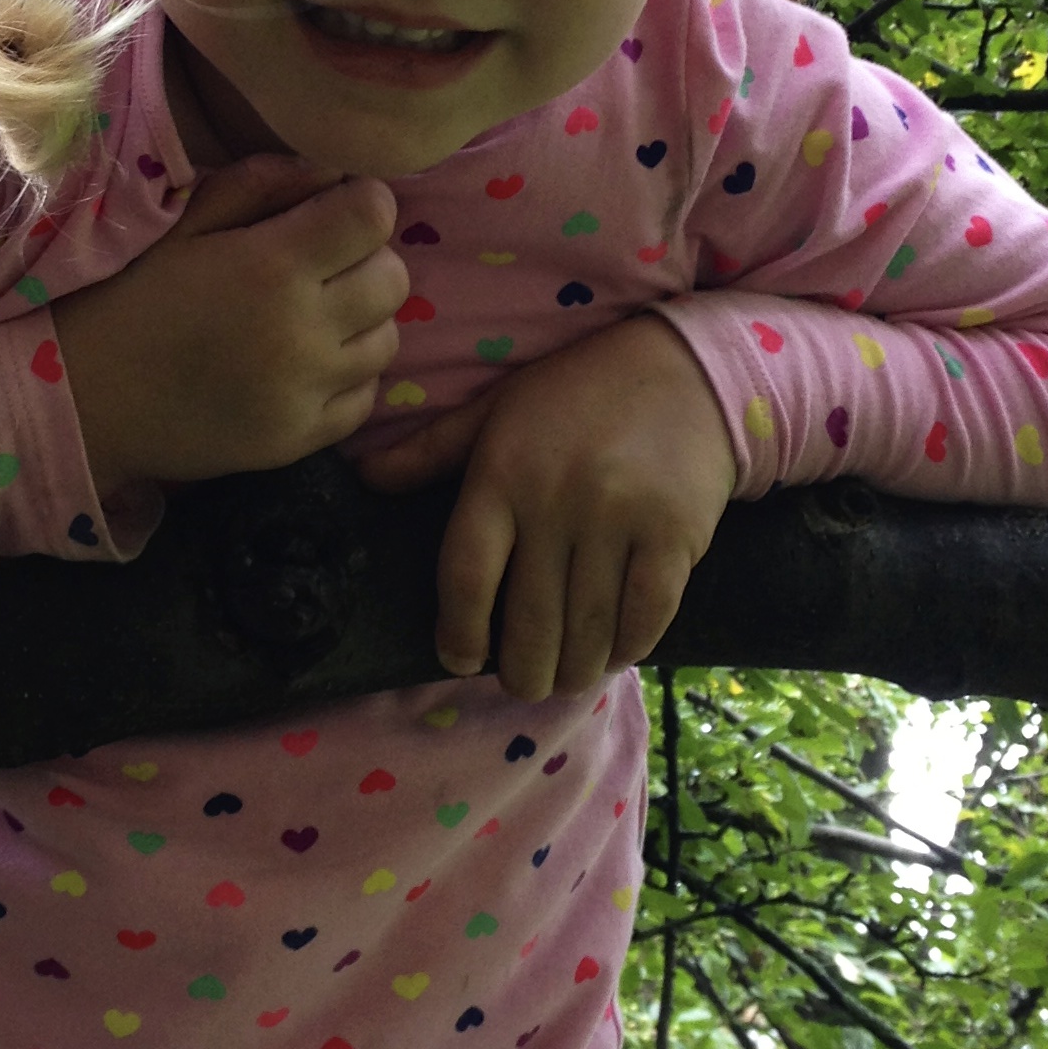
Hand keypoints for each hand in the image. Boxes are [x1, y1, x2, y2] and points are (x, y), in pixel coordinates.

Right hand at [56, 154, 407, 496]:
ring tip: (315, 313)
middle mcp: (303, 332)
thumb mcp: (182, 223)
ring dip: (363, 317)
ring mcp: (306, 393)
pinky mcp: (300, 441)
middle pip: (393, 277)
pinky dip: (350, 374)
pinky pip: (366, 397)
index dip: (361, 202)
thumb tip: (331, 172)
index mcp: (271, 267)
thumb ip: (260, 185)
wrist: (82, 401)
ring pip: (388, 339)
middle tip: (322, 261)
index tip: (333, 208)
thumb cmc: (126, 297)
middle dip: (367, 257)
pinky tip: (306, 362)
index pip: (374, 216)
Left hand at [353, 314, 735, 701]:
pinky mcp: (674, 533)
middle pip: (529, 622)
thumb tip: (364, 476)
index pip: (466, 576)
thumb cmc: (576, 391)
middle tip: (523, 682)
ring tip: (567, 676)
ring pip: (587, 631)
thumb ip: (431, 450)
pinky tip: (617, 651)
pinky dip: (628, 647)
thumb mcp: (496, 409)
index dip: (458, 632)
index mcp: (502, 472)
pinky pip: (645, 617)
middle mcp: (555, 499)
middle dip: (522, 671)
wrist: (683, 366)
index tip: (460, 658)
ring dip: (575, 670)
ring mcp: (617, 518)